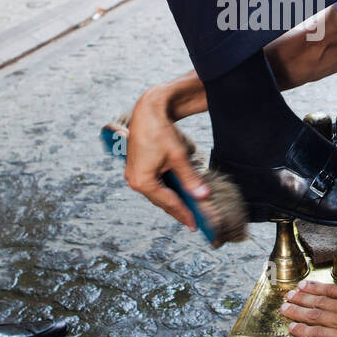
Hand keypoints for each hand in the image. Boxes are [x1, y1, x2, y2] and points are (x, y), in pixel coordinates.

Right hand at [124, 88, 209, 230]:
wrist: (148, 111)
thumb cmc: (160, 131)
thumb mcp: (178, 156)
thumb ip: (190, 178)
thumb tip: (202, 196)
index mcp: (142, 181)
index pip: (168, 202)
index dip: (183, 214)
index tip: (195, 225)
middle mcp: (134, 180)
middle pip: (161, 200)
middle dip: (178, 210)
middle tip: (194, 221)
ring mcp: (134, 174)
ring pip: (157, 193)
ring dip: (172, 200)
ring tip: (188, 209)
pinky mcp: (137, 168)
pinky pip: (153, 184)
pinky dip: (166, 189)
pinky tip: (177, 192)